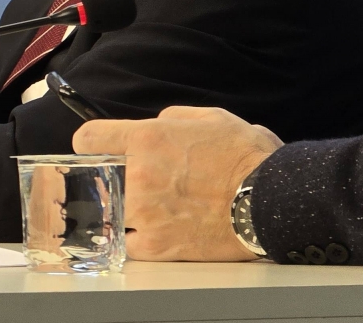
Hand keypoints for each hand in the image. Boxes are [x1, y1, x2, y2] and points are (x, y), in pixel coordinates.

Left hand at [73, 105, 282, 261]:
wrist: (275, 200)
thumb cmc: (247, 156)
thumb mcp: (209, 118)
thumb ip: (170, 119)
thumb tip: (155, 127)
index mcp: (146, 139)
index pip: (87, 139)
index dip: (93, 144)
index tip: (101, 150)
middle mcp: (137, 175)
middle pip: (98, 177)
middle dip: (113, 177)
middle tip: (135, 181)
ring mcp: (144, 213)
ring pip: (109, 210)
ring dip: (123, 208)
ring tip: (147, 208)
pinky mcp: (157, 245)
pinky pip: (126, 242)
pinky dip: (134, 238)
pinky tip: (150, 230)